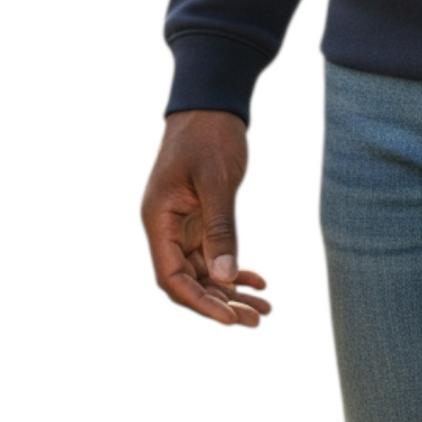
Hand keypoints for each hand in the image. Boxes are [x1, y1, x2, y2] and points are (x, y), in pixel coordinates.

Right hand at [141, 108, 269, 326]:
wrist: (212, 102)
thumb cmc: (209, 135)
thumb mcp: (217, 181)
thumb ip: (220, 229)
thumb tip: (226, 278)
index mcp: (158, 220)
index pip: (172, 277)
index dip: (199, 302)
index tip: (229, 319)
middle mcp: (166, 227)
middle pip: (188, 280)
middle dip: (220, 304)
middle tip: (256, 319)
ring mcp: (182, 224)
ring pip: (203, 271)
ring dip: (231, 291)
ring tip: (264, 308)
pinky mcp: (199, 218)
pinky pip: (213, 254)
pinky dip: (234, 268)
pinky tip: (258, 280)